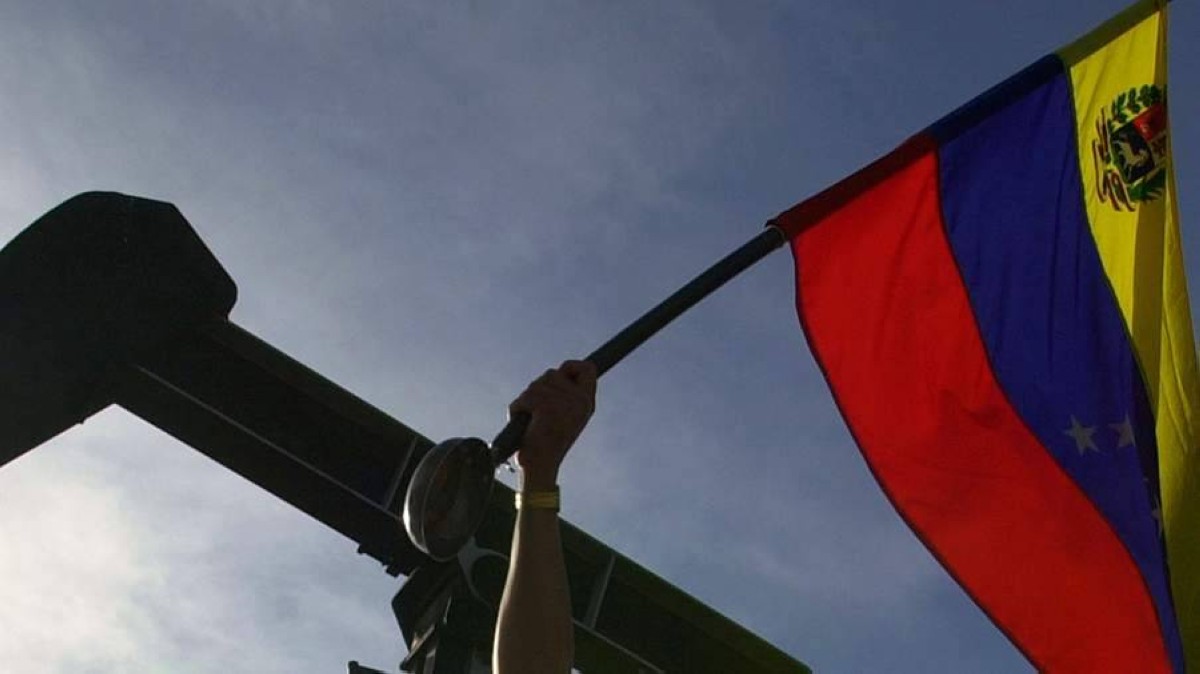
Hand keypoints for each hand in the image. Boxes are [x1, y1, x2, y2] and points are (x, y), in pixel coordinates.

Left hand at [508, 360, 596, 489]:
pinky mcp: (547, 407)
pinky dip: (518, 408)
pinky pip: (526, 397)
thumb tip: (555, 373)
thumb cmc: (548, 445)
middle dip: (539, 388)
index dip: (571, 367)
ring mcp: (565, 403)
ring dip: (527, 399)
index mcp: (587, 403)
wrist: (542, 467)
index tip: (560, 373)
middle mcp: (580, 401)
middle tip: (537, 411)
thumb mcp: (565, 416)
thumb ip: (565, 395)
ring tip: (532, 420)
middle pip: (554, 373)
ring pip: (537, 383)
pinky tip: (525, 424)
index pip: (587, 369)